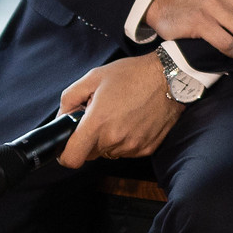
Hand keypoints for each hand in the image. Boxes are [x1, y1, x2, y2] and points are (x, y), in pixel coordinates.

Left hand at [56, 55, 183, 167]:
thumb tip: (62, 117)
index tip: (67, 146)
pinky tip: (133, 120)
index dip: (65, 155)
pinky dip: (126, 140)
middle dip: (89, 139)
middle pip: (90, 154)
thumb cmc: (132, 74)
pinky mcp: (146, 148)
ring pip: (109, 152)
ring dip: (109, 140)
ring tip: (120, 115)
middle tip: (100, 117)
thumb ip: (70, 98)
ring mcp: (132, 146)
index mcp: (98, 123)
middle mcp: (114, 139)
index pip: (72, 158)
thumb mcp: (94, 77)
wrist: (170, 77)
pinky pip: (127, 151)